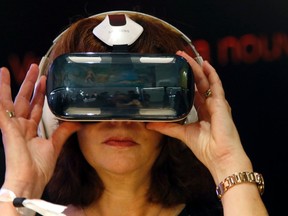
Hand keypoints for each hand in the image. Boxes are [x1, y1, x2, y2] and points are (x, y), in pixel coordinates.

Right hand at [0, 65, 80, 197]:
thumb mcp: (55, 145)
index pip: (36, 106)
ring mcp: (12, 127)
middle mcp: (21, 126)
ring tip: (7, 70)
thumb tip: (77, 121)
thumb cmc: (39, 169)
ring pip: (9, 101)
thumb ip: (64, 132)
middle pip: (24, 100)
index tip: (45, 80)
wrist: (30, 181)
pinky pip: (0, 110)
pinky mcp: (7, 129)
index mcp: (31, 130)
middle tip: (34, 68)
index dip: (40, 93)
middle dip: (29, 84)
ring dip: (9, 85)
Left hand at [146, 51, 251, 183]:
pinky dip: (211, 74)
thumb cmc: (207, 149)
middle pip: (199, 83)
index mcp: (203, 112)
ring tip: (188, 56)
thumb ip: (168, 127)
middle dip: (190, 69)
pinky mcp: (221, 104)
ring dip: (197, 68)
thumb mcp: (183, 134)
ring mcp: (216, 103)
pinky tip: (205, 65)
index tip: (177, 72)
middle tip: (180, 57)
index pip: (193, 92)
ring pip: (206, 81)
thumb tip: (151, 124)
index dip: (186, 81)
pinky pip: (216, 85)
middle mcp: (210, 105)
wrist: (220, 157)